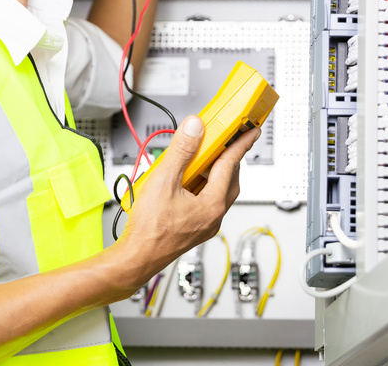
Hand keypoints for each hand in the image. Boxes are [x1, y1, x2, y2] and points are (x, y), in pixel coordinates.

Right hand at [112, 114, 259, 287]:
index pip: (231, 165)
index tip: (251, 132)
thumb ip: (181, 151)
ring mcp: (205, 224)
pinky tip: (185, 181)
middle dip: (228, 158)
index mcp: (212, 205)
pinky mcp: (195, 228)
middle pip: (229, 179)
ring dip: (213, 172)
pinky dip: (202, 186)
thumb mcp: (163, 181)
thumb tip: (195, 128)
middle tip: (225, 140)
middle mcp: (213, 217)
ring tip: (200, 158)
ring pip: (218, 192)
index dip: (241, 144)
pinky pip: (206, 202)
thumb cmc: (149, 230)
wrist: (135, 259)